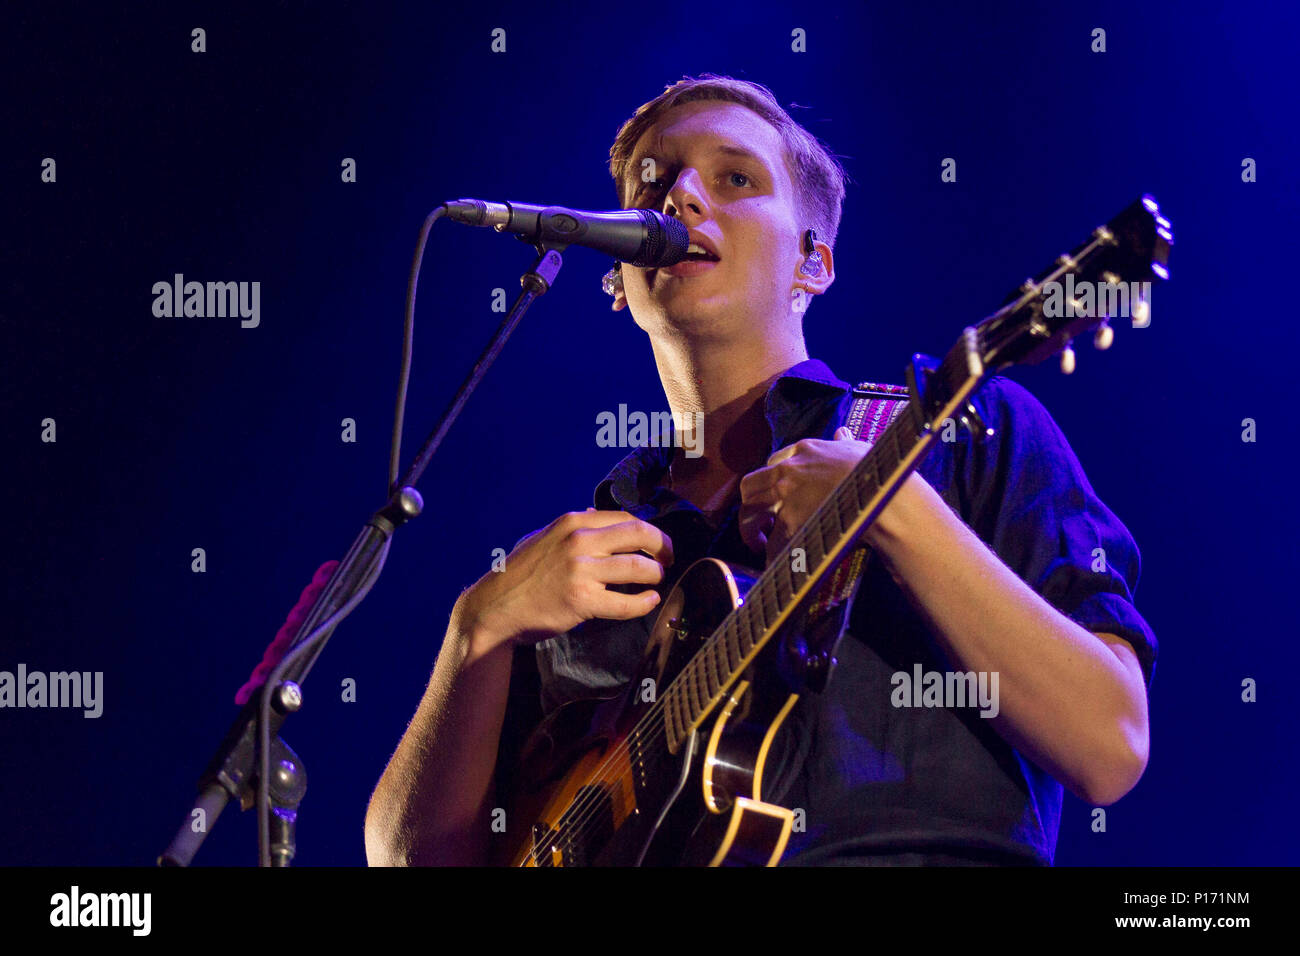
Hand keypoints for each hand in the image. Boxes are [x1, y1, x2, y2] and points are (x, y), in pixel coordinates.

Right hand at [457, 509, 672, 652]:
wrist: (496, 605)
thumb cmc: (522, 572)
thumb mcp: (545, 536)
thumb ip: (574, 526)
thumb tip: (597, 512)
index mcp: (573, 521)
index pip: (627, 519)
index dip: (650, 532)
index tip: (656, 544)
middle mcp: (579, 541)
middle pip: (640, 535)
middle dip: (662, 547)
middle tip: (668, 559)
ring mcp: (581, 570)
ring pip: (638, 569)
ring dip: (655, 575)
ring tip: (656, 581)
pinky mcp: (582, 600)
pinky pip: (625, 602)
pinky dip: (644, 603)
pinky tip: (649, 601)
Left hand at [738, 427, 872, 561]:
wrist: (884, 494)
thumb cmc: (877, 471)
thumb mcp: (858, 448)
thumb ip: (844, 442)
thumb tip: (841, 433)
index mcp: (804, 450)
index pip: (773, 462)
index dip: (771, 480)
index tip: (776, 495)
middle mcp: (788, 471)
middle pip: (750, 485)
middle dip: (750, 504)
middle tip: (759, 522)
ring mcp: (786, 496)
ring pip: (750, 513)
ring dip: (750, 531)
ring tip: (760, 546)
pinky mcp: (791, 522)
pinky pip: (773, 543)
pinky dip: (772, 557)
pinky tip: (776, 565)